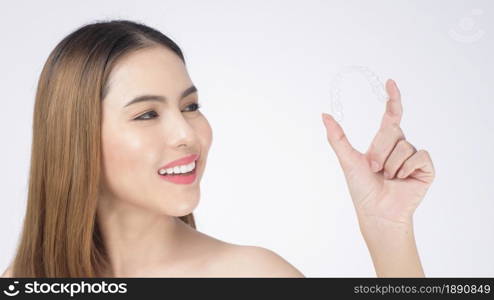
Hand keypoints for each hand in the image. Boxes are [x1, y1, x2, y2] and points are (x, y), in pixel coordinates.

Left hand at [322, 79, 434, 227]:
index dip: (393, 98)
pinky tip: (402, 179)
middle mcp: (401, 145)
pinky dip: (405, 168)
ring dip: (390, 164)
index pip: (391, 115)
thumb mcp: (347, 159)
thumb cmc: (361, 188)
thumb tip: (324, 114)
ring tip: (387, 177)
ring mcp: (414, 156)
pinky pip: (418, 155)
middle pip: (392, 130)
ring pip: (403, 145)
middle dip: (378, 150)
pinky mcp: (426, 167)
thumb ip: (337, 137)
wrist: (377, 212)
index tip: (390, 82)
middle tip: (374, 168)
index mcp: (384, 141)